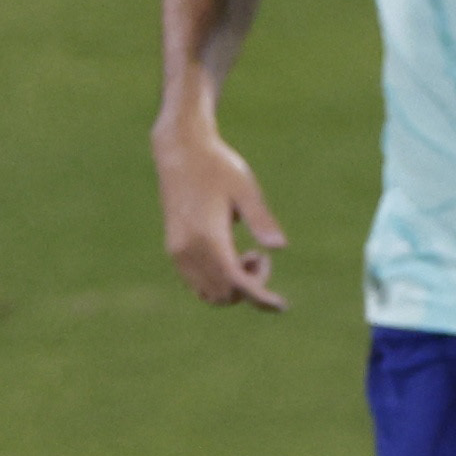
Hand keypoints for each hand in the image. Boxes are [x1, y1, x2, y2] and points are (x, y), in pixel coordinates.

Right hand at [152, 121, 288, 308]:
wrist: (180, 150)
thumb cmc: (218, 166)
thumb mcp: (246, 189)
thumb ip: (260, 219)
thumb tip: (280, 247)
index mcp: (208, 237)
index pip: (237, 283)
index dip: (261, 298)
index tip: (281, 305)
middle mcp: (188, 250)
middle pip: (224, 295)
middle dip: (249, 287)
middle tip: (259, 255)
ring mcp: (178, 252)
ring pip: (209, 294)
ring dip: (233, 287)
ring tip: (246, 255)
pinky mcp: (174, 249)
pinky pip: (197, 283)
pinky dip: (218, 282)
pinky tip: (230, 256)